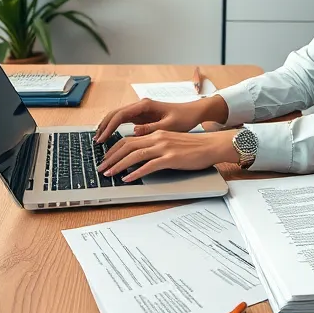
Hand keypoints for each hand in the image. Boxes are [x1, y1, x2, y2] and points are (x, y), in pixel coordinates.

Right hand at [95, 95, 227, 143]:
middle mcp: (140, 106)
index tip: (102, 138)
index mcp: (145, 105)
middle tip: (96, 141)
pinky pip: (124, 121)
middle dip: (104, 126)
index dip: (109, 127)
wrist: (193, 113)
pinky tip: (109, 137)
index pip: (121, 115)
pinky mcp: (142, 116)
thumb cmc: (183, 118)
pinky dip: (115, 128)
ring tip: (99, 140)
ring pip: (118, 116)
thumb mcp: (169, 126)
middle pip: (115, 114)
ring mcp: (140, 110)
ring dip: (107, 127)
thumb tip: (134, 132)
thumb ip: (151, 129)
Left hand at [97, 129, 237, 181]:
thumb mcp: (171, 141)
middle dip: (111, 157)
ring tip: (109, 174)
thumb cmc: (194, 146)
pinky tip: (128, 178)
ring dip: (119, 165)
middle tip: (101, 167)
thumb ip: (156, 145)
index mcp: (156, 134)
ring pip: (134, 155)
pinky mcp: (171, 158)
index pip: (128, 139)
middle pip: (127, 145)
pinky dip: (136, 172)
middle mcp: (157, 138)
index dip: (114, 149)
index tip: (106, 157)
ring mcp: (164, 148)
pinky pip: (149, 165)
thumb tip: (142, 155)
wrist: (212, 145)